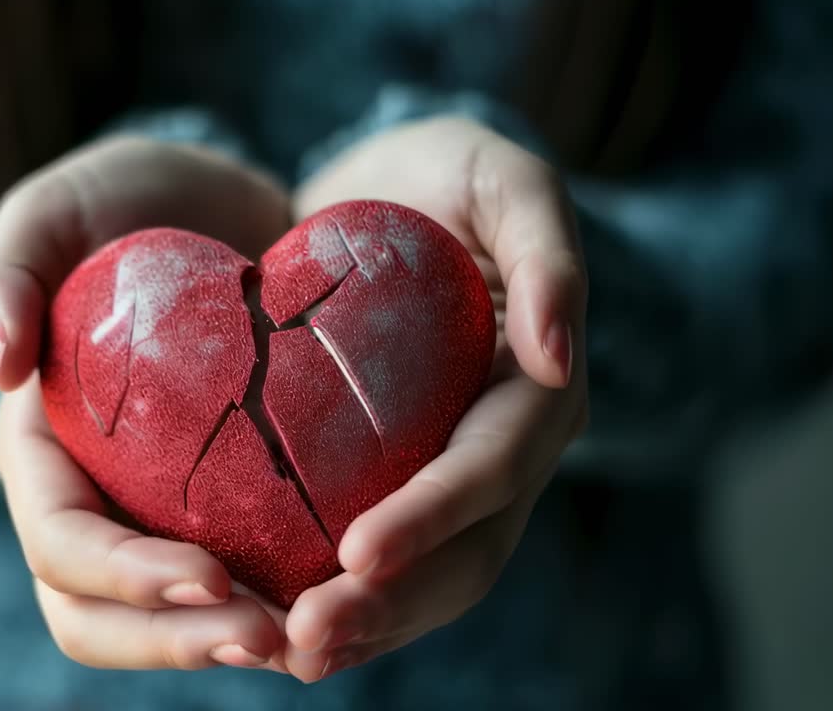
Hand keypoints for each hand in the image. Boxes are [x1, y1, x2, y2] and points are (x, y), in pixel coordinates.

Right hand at [0, 137, 293, 670]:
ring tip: (308, 642)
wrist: (213, 205)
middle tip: (270, 638)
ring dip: (226, 644)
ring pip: (167, 619)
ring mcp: (153, 509)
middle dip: (174, 640)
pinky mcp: (220, 505)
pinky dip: (281, 605)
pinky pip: (242, 577)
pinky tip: (340, 604)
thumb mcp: (58, 211)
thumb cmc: (125, 202)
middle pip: (99, 614)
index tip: (212, 575)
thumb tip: (0, 366)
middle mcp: (90, 495)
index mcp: (39, 447)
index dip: (124, 576)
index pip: (59, 541)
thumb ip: (11, 269)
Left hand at [282, 118, 589, 681]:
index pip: (493, 468)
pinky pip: (380, 558)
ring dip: (365, 626)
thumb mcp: (504, 181)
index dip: (434, 514)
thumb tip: (556, 352)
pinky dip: (341, 600)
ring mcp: (451, 475)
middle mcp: (503, 450)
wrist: (396, 191)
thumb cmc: (451, 176)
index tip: (358, 553)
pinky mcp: (396, 480)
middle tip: (308, 638)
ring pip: (427, 577)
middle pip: (465, 551)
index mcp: (536, 389)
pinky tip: (277, 631)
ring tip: (290, 656)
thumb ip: (545, 251)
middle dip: (392, 603)